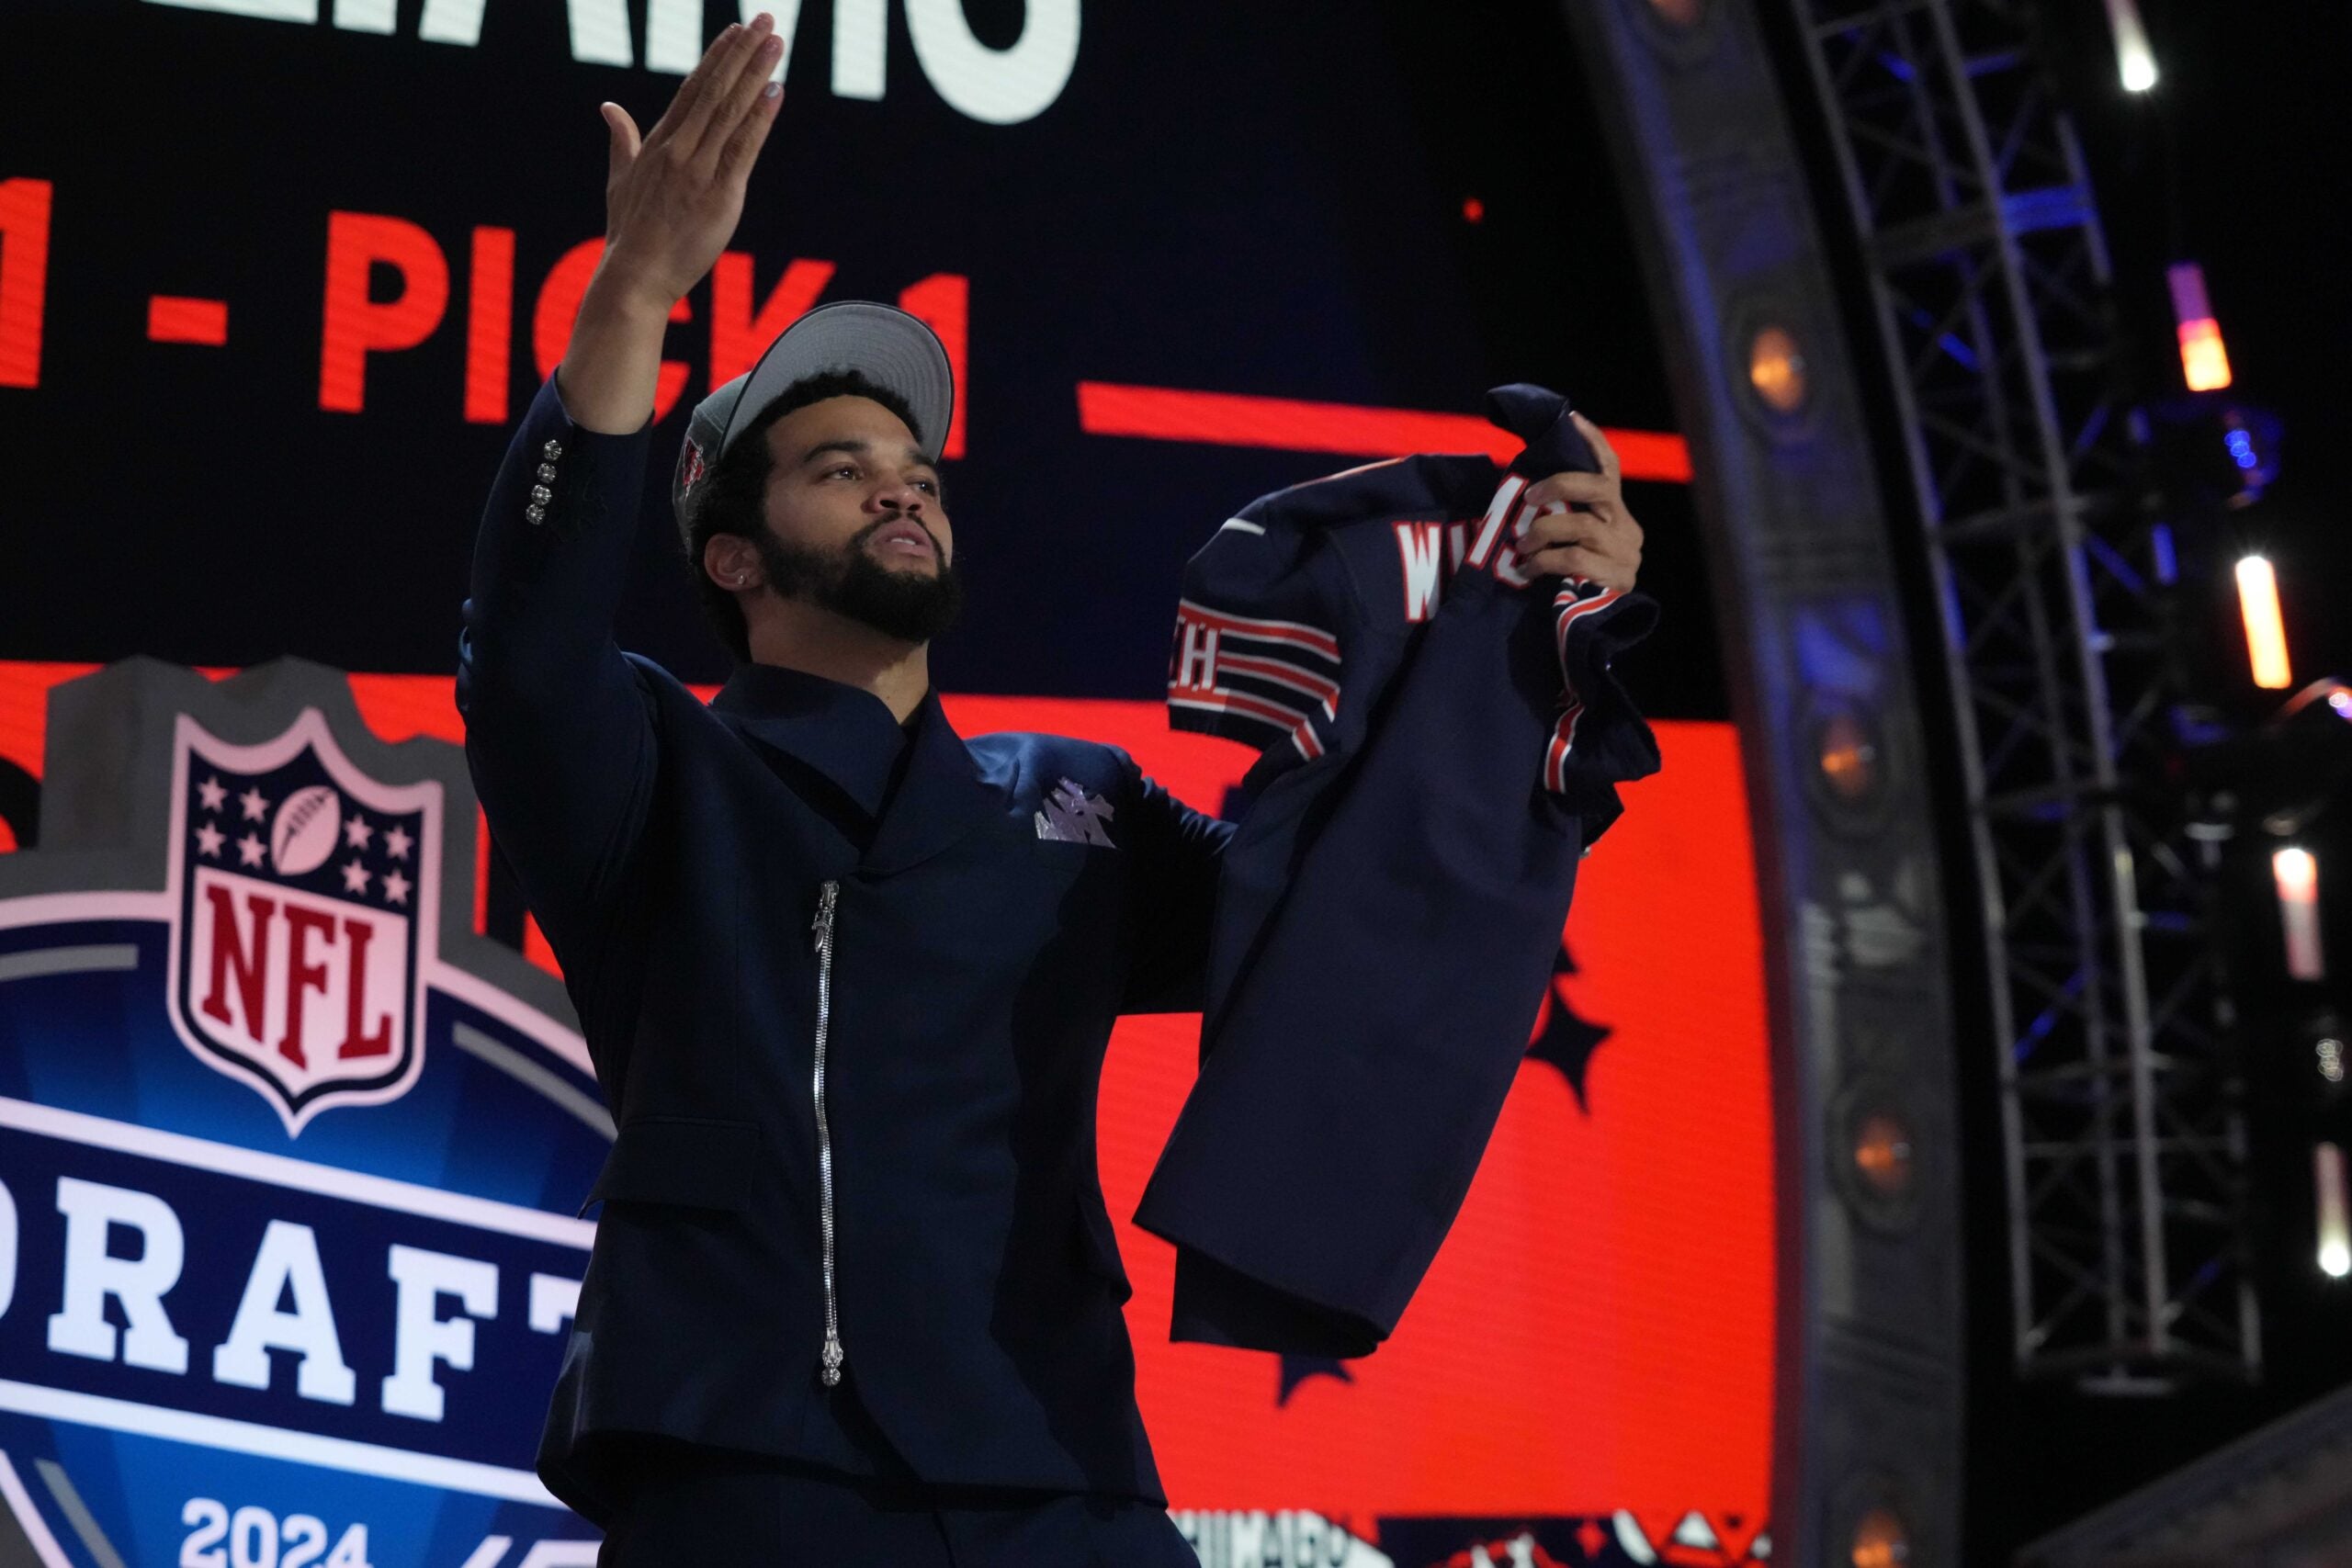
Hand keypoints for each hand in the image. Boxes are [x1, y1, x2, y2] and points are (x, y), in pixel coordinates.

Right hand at [591, 15, 785, 311]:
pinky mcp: (720, 194)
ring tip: (775, 42)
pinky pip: (743, 148)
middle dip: (741, 52)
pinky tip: (776, 91)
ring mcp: (699, 170)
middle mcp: (679, 149)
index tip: (735, 31)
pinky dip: (760, 118)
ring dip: (755, 73)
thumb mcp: (619, 180)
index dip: (716, 58)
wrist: (634, 276)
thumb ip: (621, 140)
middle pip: (715, 89)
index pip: (692, 89)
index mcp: (658, 143)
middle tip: (764, 20)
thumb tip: (608, 107)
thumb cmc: (628, 233)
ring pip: (730, 111)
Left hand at [1513, 412, 1643, 593]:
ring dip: (1543, 532)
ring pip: (1581, 526)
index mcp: (1617, 514)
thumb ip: (1564, 518)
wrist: (1596, 629)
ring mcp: (1625, 554)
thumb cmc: (1576, 581)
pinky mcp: (1616, 579)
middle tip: (1530, 496)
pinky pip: (1573, 559)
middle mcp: (1627, 529)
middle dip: (1560, 485)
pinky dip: (1544, 562)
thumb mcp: (1573, 543)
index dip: (1593, 442)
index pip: (1610, 469)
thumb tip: (1526, 494)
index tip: (1572, 418)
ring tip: (1520, 545)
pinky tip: (1528, 570)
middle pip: (1599, 488)